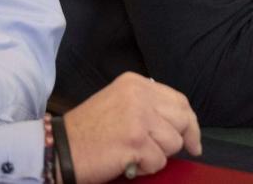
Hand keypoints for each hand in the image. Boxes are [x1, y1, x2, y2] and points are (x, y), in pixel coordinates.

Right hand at [66, 73, 201, 183]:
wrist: (58, 149)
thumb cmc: (88, 131)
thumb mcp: (120, 103)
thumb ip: (149, 106)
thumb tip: (182, 125)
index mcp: (136, 83)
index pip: (179, 101)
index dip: (190, 123)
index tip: (193, 140)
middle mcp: (140, 95)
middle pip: (182, 120)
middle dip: (178, 141)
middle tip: (162, 153)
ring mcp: (139, 117)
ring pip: (173, 143)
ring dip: (156, 156)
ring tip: (133, 155)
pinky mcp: (136, 141)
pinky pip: (158, 161)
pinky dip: (145, 168)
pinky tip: (127, 163)